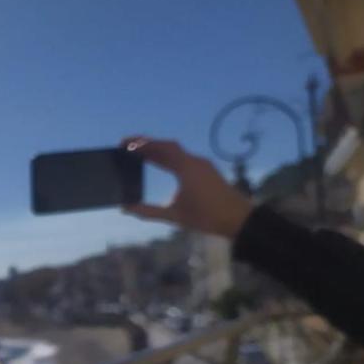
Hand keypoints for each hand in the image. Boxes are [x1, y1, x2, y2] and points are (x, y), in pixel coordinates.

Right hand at [121, 136, 253, 238]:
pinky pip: (183, 158)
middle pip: (167, 146)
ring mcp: (201, 165)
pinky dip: (167, 158)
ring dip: (157, 151)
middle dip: (147, 145)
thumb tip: (125, 208)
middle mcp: (194, 161)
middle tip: (126, 146)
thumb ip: (148, 211)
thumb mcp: (174, 216)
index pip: (162, 148)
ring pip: (175, 152)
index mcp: (187, 168)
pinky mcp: (205, 170)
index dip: (142, 144)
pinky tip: (158, 163)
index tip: (125, 144)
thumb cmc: (206, 217)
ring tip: (138, 154)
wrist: (238, 219)